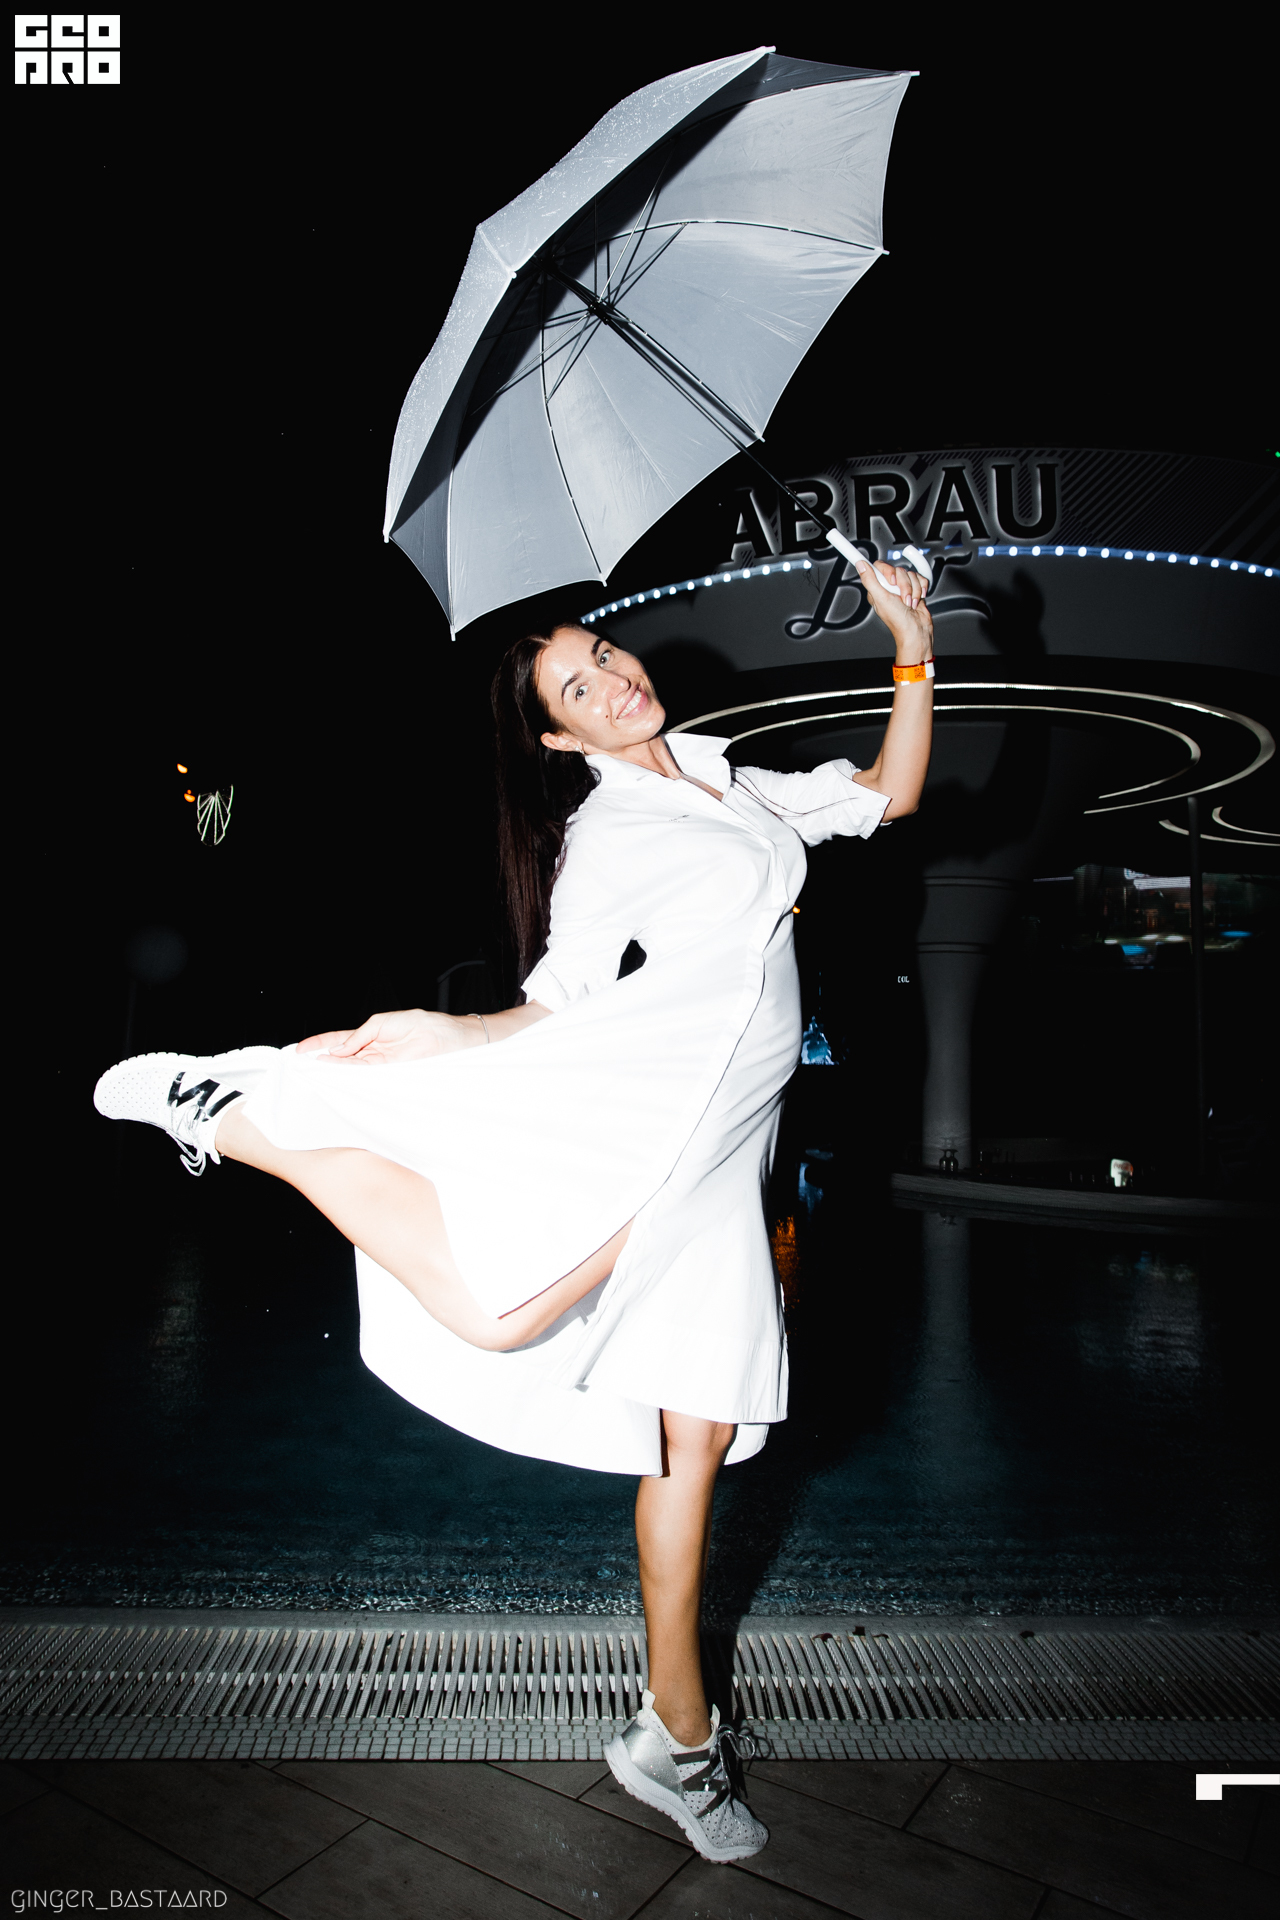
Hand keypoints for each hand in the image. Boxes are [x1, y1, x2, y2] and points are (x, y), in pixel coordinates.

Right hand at [297, 1008, 480, 1064]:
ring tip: (313, 1072)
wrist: (455, 1039)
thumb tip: (339, 1050)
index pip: (340, 1041)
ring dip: (333, 1071)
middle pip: (341, 1058)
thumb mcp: (386, 1023)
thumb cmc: (427, 1026)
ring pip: (351, 1069)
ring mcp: (381, 1064)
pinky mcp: (391, 1075)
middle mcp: (374, 1052)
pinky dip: (350, 1076)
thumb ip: (362, 1036)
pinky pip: (366, 1076)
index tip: (301, 1050)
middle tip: (300, 1066)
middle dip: (321, 1061)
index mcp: (372, 1035)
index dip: (320, 1045)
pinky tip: (336, 1076)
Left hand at [851, 555, 933, 663]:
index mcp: (877, 588)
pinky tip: (918, 600)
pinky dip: (922, 589)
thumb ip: (870, 580)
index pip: (878, 567)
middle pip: (898, 569)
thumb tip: (860, 565)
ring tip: (910, 603)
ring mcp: (903, 587)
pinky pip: (921, 578)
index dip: (884, 570)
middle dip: (904, 584)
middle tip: (902, 597)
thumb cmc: (898, 620)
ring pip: (911, 574)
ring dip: (914, 590)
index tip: (877, 568)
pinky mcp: (916, 589)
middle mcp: (889, 586)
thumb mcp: (881, 599)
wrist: (916, 631)